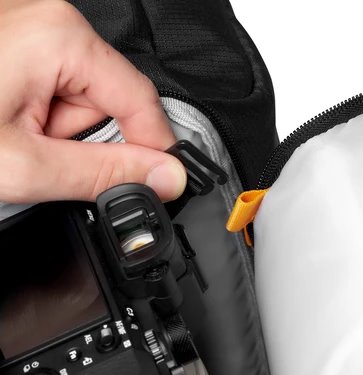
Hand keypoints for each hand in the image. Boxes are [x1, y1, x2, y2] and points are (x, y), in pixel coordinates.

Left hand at [0, 0, 185, 203]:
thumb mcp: (26, 164)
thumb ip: (103, 172)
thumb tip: (165, 175)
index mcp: (60, 37)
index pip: (141, 99)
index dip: (154, 147)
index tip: (160, 180)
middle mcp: (51, 24)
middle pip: (110, 103)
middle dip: (84, 143)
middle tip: (46, 160)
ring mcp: (35, 35)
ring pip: (82, 103)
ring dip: (58, 135)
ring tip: (18, 143)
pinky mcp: (22, 51)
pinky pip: (58, 93)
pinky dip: (43, 122)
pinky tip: (13, 129)